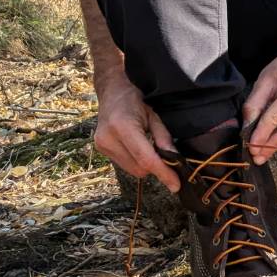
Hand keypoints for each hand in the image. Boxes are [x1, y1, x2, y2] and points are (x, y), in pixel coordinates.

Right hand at [93, 77, 179, 191]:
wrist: (111, 91)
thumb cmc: (135, 100)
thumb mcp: (154, 115)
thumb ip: (164, 138)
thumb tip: (175, 161)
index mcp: (123, 127)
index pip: (146, 159)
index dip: (163, 173)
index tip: (176, 185)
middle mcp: (108, 138)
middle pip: (139, 168)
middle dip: (154, 167)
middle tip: (163, 155)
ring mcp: (101, 145)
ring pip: (131, 170)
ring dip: (143, 165)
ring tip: (146, 146)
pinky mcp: (100, 149)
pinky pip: (123, 166)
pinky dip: (134, 161)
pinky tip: (135, 147)